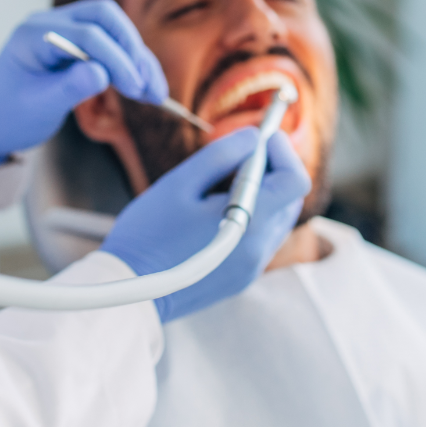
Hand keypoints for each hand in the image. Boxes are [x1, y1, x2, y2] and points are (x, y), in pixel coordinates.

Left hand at [0, 0, 167, 165]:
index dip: (116, 60)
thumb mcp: (37, 107)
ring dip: (136, 57)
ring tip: (155, 93)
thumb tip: (102, 74)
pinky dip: (129, 64)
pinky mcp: (76, 43)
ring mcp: (64, 30)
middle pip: (104, 17)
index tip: (135, 88)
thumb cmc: (7, 116)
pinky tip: (145, 87)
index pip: (86, 35)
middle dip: (131, 49)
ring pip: (113, 29)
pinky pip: (110, 44)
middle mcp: (49, 23)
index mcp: (32, 34)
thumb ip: (68, 88)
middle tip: (147, 85)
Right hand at [101, 129, 309, 322]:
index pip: (296, 180)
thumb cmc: (148, 233)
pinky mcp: (242, 278)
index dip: (282, 152)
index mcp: (251, 223)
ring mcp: (253, 267)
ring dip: (262, 194)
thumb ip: (222, 155)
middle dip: (272, 170)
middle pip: (290, 200)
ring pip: (277, 219)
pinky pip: (261, 239)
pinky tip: (217, 212)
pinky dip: (252, 217)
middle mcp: (260, 249)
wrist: (130, 289)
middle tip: (239, 155)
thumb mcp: (181, 183)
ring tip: (223, 184)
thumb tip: (253, 138)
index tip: (259, 138)